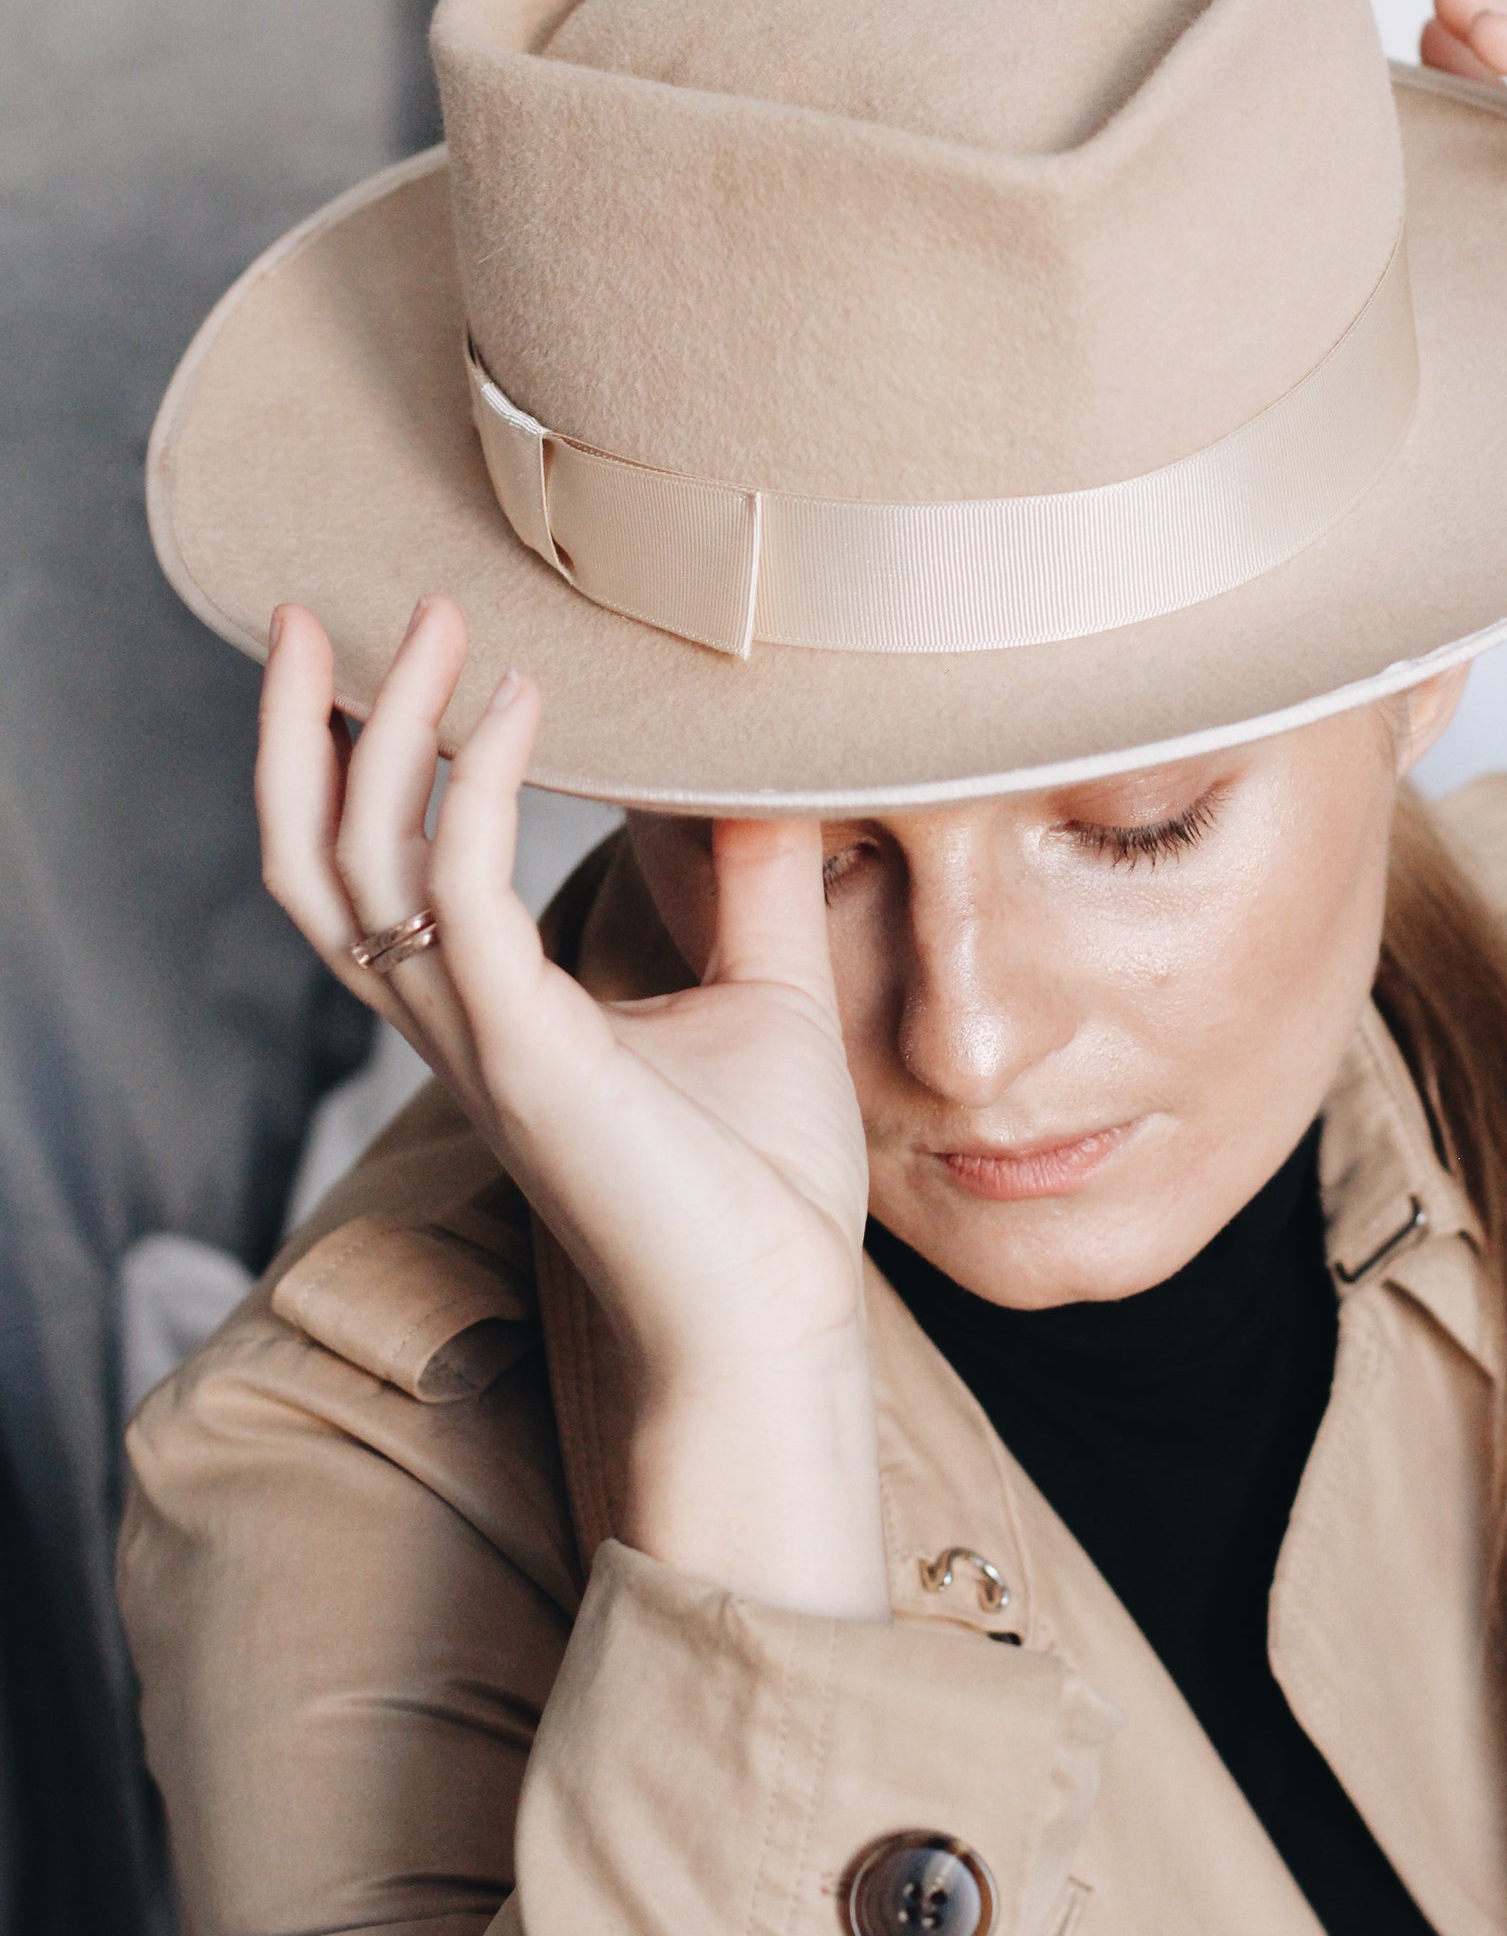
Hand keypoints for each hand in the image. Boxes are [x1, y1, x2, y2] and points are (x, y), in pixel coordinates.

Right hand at [257, 595, 886, 1617]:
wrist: (778, 1322)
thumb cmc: (766, 1190)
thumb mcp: (768, 998)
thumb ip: (753, 890)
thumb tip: (771, 785)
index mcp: (492, 1014)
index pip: (371, 878)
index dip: (346, 769)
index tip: (379, 659)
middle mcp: (457, 1021)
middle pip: (313, 865)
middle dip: (299, 737)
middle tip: (313, 613)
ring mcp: (479, 1037)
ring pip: (355, 871)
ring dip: (374, 736)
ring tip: (429, 622)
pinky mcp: (527, 1054)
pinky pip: (463, 896)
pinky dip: (481, 788)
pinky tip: (525, 706)